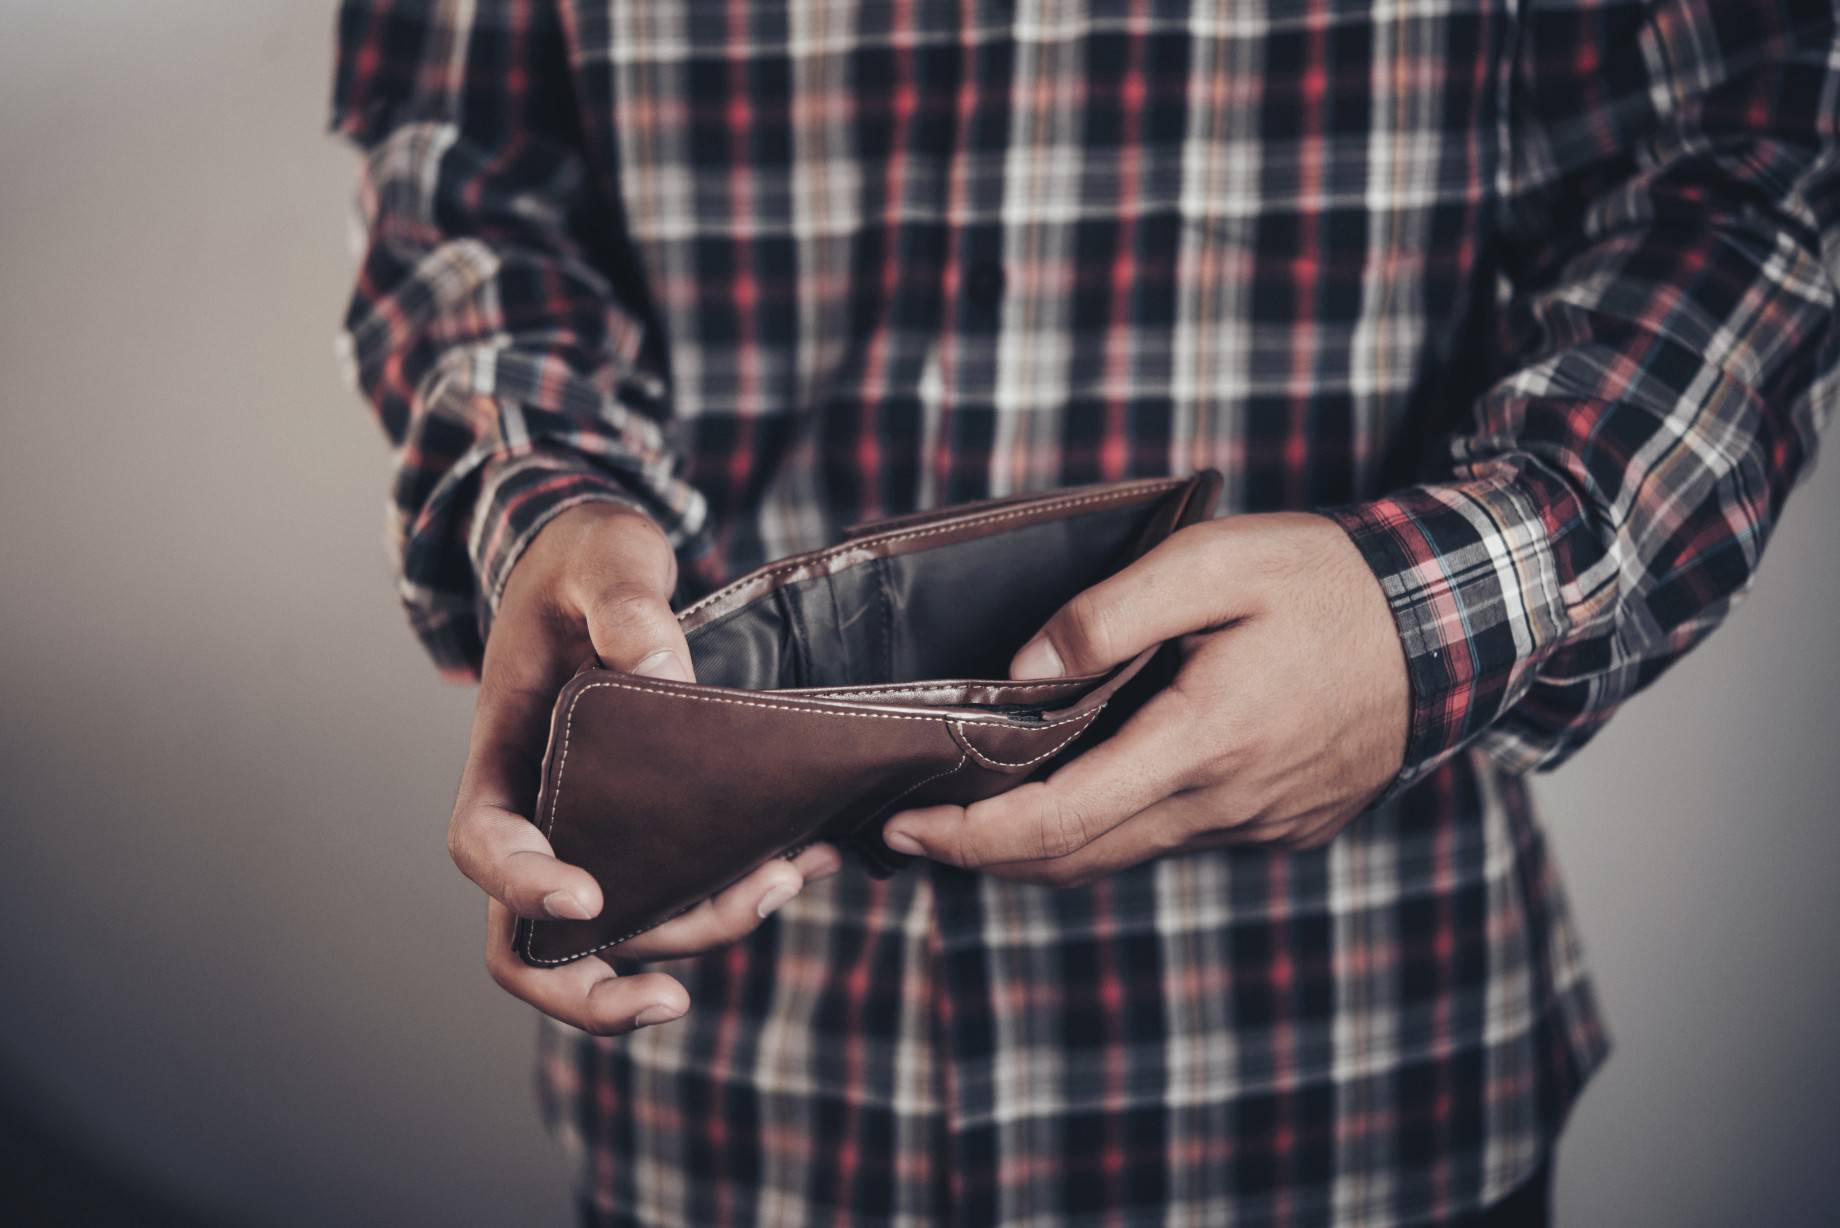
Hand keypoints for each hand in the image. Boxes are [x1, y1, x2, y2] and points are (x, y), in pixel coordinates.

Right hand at [448, 501, 842, 1034]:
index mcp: (503, 751)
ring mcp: (593, 826)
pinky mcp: (651, 823)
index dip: (522, 887)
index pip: (483, 843)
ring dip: (696, 933)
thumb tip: (662, 675)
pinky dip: (734, 893)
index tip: (586, 897)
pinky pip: (680, 884)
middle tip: (670, 1003)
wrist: (604, 561)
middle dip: (591, 990)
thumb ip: (625, 606)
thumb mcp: (604, 558)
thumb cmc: (585, 558)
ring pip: (622, 927)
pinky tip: (802, 862)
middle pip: (532, 939)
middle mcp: (540, 809)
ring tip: (783, 883)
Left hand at [880, 512, 1408, 885]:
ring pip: (1122, 855)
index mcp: (1202, 743)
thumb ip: (1111, 613)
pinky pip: (1173, 841)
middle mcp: (1225, 804)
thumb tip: (1024, 667)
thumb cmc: (1332, 584)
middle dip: (982, 854)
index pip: (1058, 821)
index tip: (901, 828)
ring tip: (973, 815)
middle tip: (909, 829)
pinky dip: (1109, 831)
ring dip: (1042, 849)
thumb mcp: (1218, 562)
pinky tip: (1077, 793)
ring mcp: (1255, 824)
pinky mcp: (1279, 824)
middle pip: (1076, 858)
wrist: (1454, 626)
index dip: (969, 837)